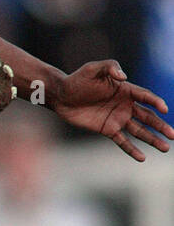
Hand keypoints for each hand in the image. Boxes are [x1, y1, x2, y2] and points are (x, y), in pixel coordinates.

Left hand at [52, 60, 173, 160]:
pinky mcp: (108, 129)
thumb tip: (124, 77)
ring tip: (166, 147)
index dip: (155, 102)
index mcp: (125, 90)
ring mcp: (117, 118)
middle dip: (161, 126)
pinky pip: (122, 141)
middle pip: (147, 117)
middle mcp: (125, 105)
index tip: (164, 109)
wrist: (61, 95)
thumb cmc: (78, 80)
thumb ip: (110, 67)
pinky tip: (142, 158)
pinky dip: (132, 150)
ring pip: (139, 131)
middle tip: (173, 135)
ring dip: (152, 139)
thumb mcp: (93, 69)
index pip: (145, 96)